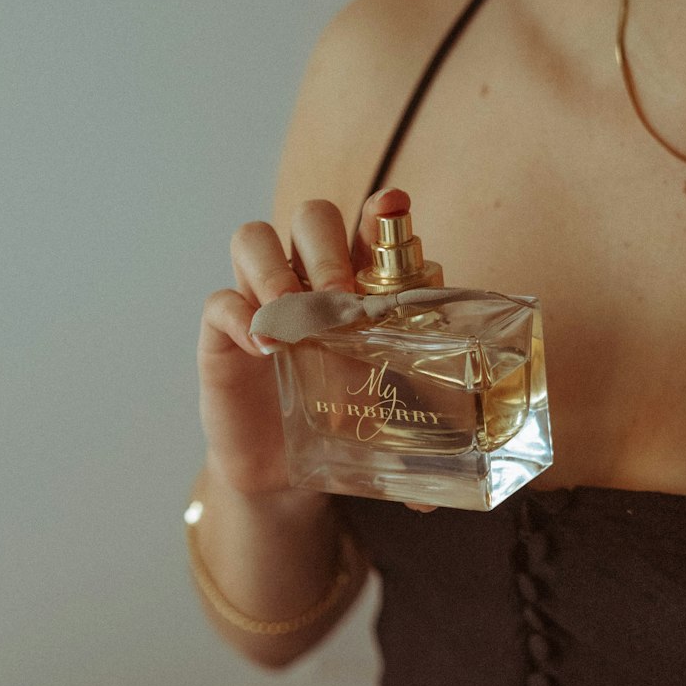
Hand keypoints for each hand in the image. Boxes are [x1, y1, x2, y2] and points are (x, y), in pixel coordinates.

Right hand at [197, 187, 436, 509]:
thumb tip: (465, 411)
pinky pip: (220, 303)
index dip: (379, 213)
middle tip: (342, 297)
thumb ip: (419, 390)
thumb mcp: (389, 403)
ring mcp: (260, 301)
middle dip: (327, 248)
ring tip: (293, 316)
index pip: (366, 228)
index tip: (393, 210)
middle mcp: (307, 280)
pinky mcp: (223, 334)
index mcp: (356, 284)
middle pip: (309, 218)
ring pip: (252, 240)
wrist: (285, 476)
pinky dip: (241, 317)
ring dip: (274, 270)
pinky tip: (264, 348)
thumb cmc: (340, 425)